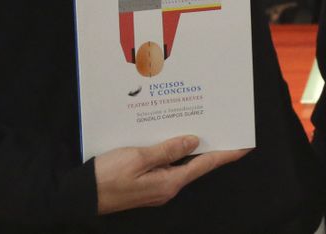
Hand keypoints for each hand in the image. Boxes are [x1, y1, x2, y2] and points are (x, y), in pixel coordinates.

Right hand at [93, 135, 249, 213]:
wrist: (80, 198)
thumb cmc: (107, 177)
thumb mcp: (139, 158)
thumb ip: (168, 149)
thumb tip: (193, 141)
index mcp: (169, 182)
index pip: (205, 165)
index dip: (226, 154)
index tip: (245, 146)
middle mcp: (167, 187)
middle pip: (195, 163)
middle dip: (209, 146)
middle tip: (223, 128)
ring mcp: (156, 187)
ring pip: (180, 163)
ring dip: (190, 147)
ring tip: (202, 127)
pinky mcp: (146, 184)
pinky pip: (165, 165)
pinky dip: (172, 151)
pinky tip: (171, 138)